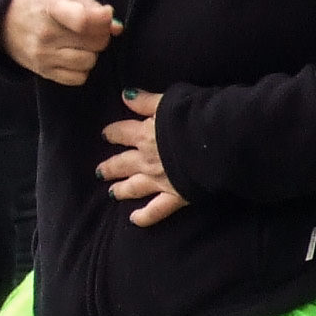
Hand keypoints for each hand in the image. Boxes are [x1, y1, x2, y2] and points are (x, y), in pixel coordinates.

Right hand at [4, 0, 118, 85]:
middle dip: (101, 35)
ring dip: (92, 52)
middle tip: (91, 28)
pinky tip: (72, 55)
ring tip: (80, 42)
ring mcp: (43, 56)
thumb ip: (92, 6)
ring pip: (89, 61)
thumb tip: (116, 27)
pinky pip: (78, 78)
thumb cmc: (36, 1)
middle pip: (96, 42)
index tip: (106, 14)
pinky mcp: (43, 72)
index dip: (102, 18)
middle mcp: (45, 34)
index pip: (82, 19)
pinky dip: (82, 69)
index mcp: (50, 7)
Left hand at [98, 89, 184, 226]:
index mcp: (145, 134)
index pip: (123, 132)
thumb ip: (146, 101)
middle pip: (123, 163)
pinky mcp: (174, 196)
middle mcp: (146, 159)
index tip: (106, 134)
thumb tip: (125, 96)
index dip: (113, 133)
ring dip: (122, 190)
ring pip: (134, 186)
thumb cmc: (195, 118)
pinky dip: (145, 216)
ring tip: (112, 193)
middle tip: (100, 171)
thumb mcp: (168, 102)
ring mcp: (159, 180)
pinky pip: (156, 210)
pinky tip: (134, 220)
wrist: (215, 142)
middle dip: (111, 166)